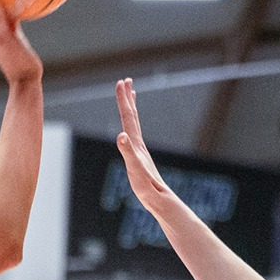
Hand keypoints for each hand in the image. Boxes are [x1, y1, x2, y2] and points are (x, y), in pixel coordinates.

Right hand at [114, 79, 175, 208]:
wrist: (158, 198)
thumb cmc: (146, 186)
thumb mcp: (134, 169)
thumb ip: (127, 152)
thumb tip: (120, 135)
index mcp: (135, 142)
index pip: (127, 116)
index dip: (123, 99)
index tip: (121, 82)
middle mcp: (138, 142)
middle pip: (132, 114)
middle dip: (127, 97)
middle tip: (125, 80)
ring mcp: (139, 148)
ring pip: (134, 123)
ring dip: (131, 107)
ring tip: (131, 95)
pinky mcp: (139, 156)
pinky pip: (134, 134)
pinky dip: (132, 125)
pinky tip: (130, 128)